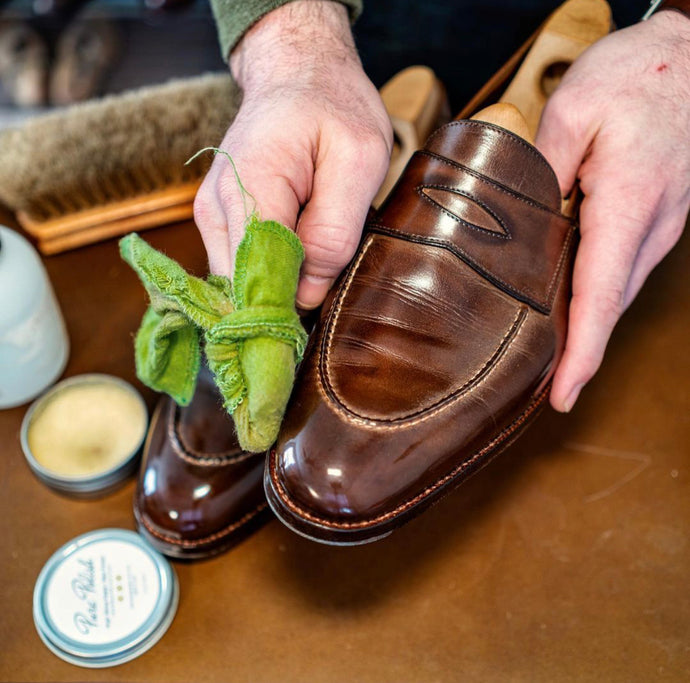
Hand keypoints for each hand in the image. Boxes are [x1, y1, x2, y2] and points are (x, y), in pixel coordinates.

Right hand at [194, 1, 391, 309]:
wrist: (296, 74)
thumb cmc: (334, 109)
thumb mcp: (359, 159)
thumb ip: (333, 231)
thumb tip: (306, 295)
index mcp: (253, 184)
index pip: (260, 275)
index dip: (286, 312)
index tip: (311, 334)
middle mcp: (219, 206)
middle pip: (243, 287)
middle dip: (282, 306)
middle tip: (324, 305)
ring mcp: (212, 215)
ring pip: (239, 284)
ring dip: (275, 291)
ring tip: (314, 272)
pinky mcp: (217, 221)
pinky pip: (238, 269)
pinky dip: (267, 276)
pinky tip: (295, 262)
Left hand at [536, 10, 689, 411]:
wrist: (689, 54)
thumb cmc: (633, 76)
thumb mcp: (572, 110)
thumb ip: (540, 168)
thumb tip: (517, 217)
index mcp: (627, 201)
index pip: (600, 295)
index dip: (582, 351)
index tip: (563, 392)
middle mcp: (652, 224)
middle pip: (611, 306)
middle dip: (581, 355)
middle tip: (545, 393)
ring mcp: (661, 224)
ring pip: (620, 292)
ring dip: (590, 332)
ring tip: (554, 366)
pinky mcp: (658, 219)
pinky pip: (625, 271)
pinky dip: (600, 301)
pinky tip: (571, 312)